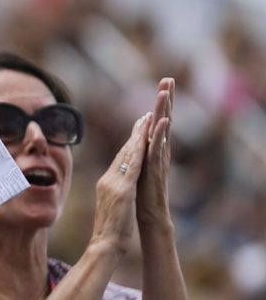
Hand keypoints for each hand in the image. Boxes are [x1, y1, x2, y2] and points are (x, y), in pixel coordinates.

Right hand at [90, 112, 153, 255]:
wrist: (104, 245)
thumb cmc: (110, 232)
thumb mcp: (114, 208)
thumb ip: (115, 195)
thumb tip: (117, 193)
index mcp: (106, 185)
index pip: (119, 160)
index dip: (129, 144)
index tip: (138, 130)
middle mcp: (108, 180)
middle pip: (123, 152)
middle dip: (135, 133)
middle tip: (144, 115)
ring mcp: (114, 184)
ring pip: (128, 154)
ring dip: (138, 134)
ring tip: (148, 117)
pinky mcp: (123, 190)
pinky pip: (133, 164)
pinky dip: (140, 149)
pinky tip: (148, 137)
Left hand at [136, 78, 173, 234]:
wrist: (147, 220)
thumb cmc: (139, 201)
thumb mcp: (133, 175)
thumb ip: (134, 160)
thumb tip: (131, 147)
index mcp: (149, 154)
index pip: (154, 125)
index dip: (157, 106)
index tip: (162, 85)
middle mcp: (156, 155)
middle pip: (161, 123)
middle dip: (164, 101)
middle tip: (168, 79)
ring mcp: (158, 162)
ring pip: (161, 132)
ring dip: (163, 111)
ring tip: (166, 92)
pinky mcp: (156, 172)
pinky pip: (158, 151)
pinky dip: (160, 136)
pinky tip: (163, 122)